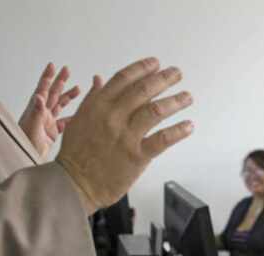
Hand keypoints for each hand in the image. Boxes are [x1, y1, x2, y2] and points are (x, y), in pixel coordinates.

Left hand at [18, 63, 80, 157]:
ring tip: (78, 88)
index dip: (47, 77)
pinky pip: (65, 122)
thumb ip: (36, 112)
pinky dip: (73, 117)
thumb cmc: (25, 144)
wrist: (27, 158)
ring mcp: (48, 122)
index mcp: (36, 110)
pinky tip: (81, 114)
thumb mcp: (32, 128)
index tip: (52, 66)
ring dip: (68, 96)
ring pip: (60, 106)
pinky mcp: (53, 132)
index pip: (43, 90)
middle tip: (66, 69)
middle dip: (59, 81)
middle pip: (52, 93)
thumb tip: (39, 96)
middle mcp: (42, 113)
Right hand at [56, 57, 193, 214]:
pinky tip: (188, 125)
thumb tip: (100, 80)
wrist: (75, 183)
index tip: (156, 63)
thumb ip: (93, 99)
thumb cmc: (76, 154)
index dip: (142, 68)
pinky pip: (162, 139)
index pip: (123, 78)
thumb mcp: (78, 119)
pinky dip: (178, 131)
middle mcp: (112, 117)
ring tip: (187, 97)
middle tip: (177, 73)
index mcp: (97, 105)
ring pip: (155, 111)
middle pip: (143, 90)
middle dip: (164, 79)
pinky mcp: (136, 156)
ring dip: (175, 101)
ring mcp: (125, 136)